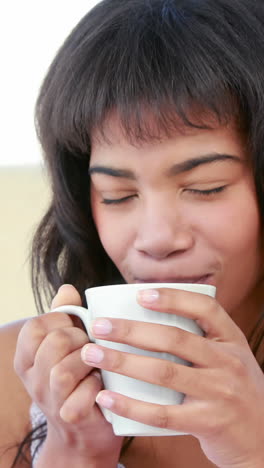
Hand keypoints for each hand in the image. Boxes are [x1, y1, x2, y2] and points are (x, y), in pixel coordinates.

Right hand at [14, 284, 122, 464]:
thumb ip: (65, 317)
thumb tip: (67, 289)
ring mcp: (49, 401)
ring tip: (97, 366)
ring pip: (63, 370)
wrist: (84, 431)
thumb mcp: (67, 346)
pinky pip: (81, 396)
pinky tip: (101, 387)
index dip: (62, 321)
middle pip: (55, 343)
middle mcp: (32, 380)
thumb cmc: (79, 378)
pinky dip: (96, 388)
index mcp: (27, 358)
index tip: (75, 329)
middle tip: (91, 347)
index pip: (36, 326)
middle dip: (81, 339)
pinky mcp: (69, 418)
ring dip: (89, 363)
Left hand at [81, 288, 263, 467]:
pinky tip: (106, 398)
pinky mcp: (208, 423)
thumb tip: (151, 314)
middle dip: (131, 330)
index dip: (172, 297)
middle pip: (175, 338)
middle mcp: (228, 362)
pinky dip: (131, 405)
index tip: (140, 295)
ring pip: (164, 373)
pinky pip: (163, 414)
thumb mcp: (229, 356)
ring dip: (123, 362)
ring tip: (93, 354)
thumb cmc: (234, 390)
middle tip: (99, 327)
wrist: (262, 437)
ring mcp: (220, 393)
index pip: (205, 308)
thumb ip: (201, 338)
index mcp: (231, 339)